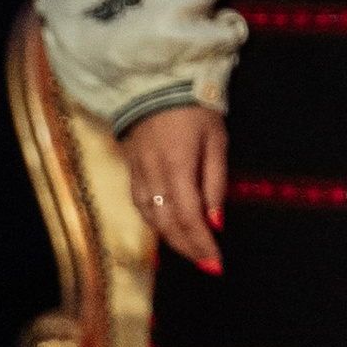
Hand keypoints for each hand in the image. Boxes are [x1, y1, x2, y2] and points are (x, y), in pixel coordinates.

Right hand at [122, 103, 225, 272]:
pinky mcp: (130, 169)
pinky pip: (139, 204)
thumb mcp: (216, 140)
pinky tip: (167, 228)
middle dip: (188, 248)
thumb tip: (216, 222)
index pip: (189, 218)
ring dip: (171, 239)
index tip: (216, 263)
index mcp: (178, 167)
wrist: (157, 83)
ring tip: (192, 251)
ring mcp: (137, 173)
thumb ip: (215, 182)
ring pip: (151, 218)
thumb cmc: (195, 109)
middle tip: (207, 264)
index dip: (202, 244)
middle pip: (168, 225)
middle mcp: (153, 175)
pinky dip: (154, 222)